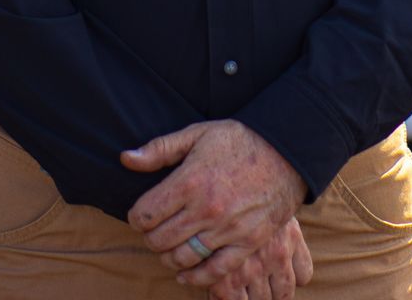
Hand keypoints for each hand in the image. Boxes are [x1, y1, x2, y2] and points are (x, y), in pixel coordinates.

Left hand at [121, 119, 307, 288]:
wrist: (286, 152)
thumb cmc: (238, 140)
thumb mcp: (197, 134)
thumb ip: (159, 149)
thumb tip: (125, 159)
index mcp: (190, 181)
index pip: (145, 214)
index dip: (136, 217)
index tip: (141, 214)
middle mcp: (206, 209)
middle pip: (160, 239)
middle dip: (150, 238)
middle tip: (153, 231)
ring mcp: (228, 229)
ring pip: (182, 258)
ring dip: (168, 257)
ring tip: (169, 248)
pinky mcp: (247, 243)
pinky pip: (215, 271)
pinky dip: (195, 277)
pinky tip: (185, 273)